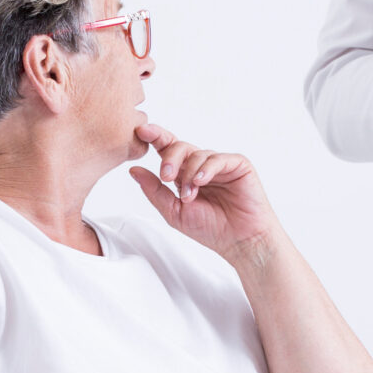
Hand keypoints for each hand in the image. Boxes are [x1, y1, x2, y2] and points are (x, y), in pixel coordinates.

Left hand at [128, 125, 282, 260]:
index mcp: (184, 174)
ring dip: (189, 174)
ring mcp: (219, 164)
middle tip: (166, 177)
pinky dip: (206, 169)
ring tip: (190, 196)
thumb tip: (133, 170)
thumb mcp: (174, 212)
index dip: (155, 137)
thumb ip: (154, 191)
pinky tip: (200, 182)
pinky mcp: (238, 165)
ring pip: (197, 154)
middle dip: (169, 159)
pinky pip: (218, 159)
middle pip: (179, 147)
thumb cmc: (210, 229)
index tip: (141, 131)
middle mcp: (200, 166)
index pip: (167, 149)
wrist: (239, 241)